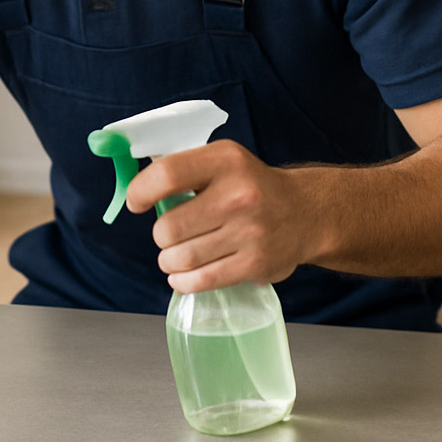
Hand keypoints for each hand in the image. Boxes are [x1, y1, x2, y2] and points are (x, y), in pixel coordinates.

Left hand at [125, 139, 310, 293]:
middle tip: (170, 235)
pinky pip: (202, 280)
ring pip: (182, 257)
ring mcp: (250, 231)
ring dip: (169, 261)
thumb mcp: (223, 160)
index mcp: (226, 161)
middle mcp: (239, 194)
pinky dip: (183, 281)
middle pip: (169, 227)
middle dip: (161, 236)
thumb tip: (136, 184)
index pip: (167, 174)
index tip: (137, 203)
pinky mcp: (255, 264)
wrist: (305, 213)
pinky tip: (182, 275)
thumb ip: (183, 168)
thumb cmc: (252, 186)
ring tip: (175, 255)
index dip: (141, 191)